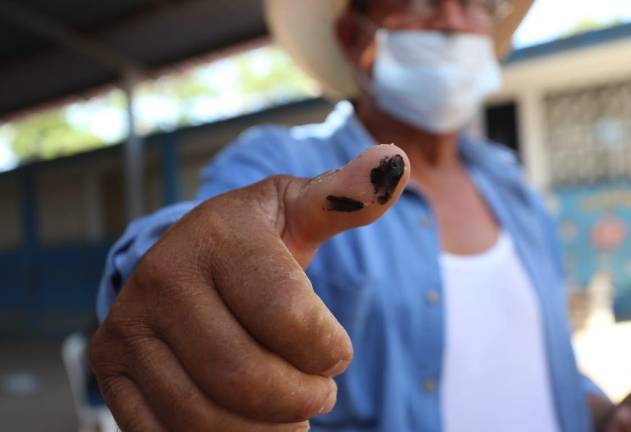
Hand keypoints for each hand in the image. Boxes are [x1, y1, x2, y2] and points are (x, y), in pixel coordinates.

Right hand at [89, 145, 409, 430]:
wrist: (192, 260)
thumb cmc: (261, 241)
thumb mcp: (304, 209)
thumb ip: (350, 196)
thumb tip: (395, 160)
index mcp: (218, 233)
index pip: (287, 315)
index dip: (327, 349)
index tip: (337, 353)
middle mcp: (161, 275)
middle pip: (245, 376)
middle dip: (300, 398)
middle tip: (318, 394)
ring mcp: (126, 324)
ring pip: (205, 416)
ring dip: (265, 430)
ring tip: (291, 417)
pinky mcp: (110, 367)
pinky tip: (248, 424)